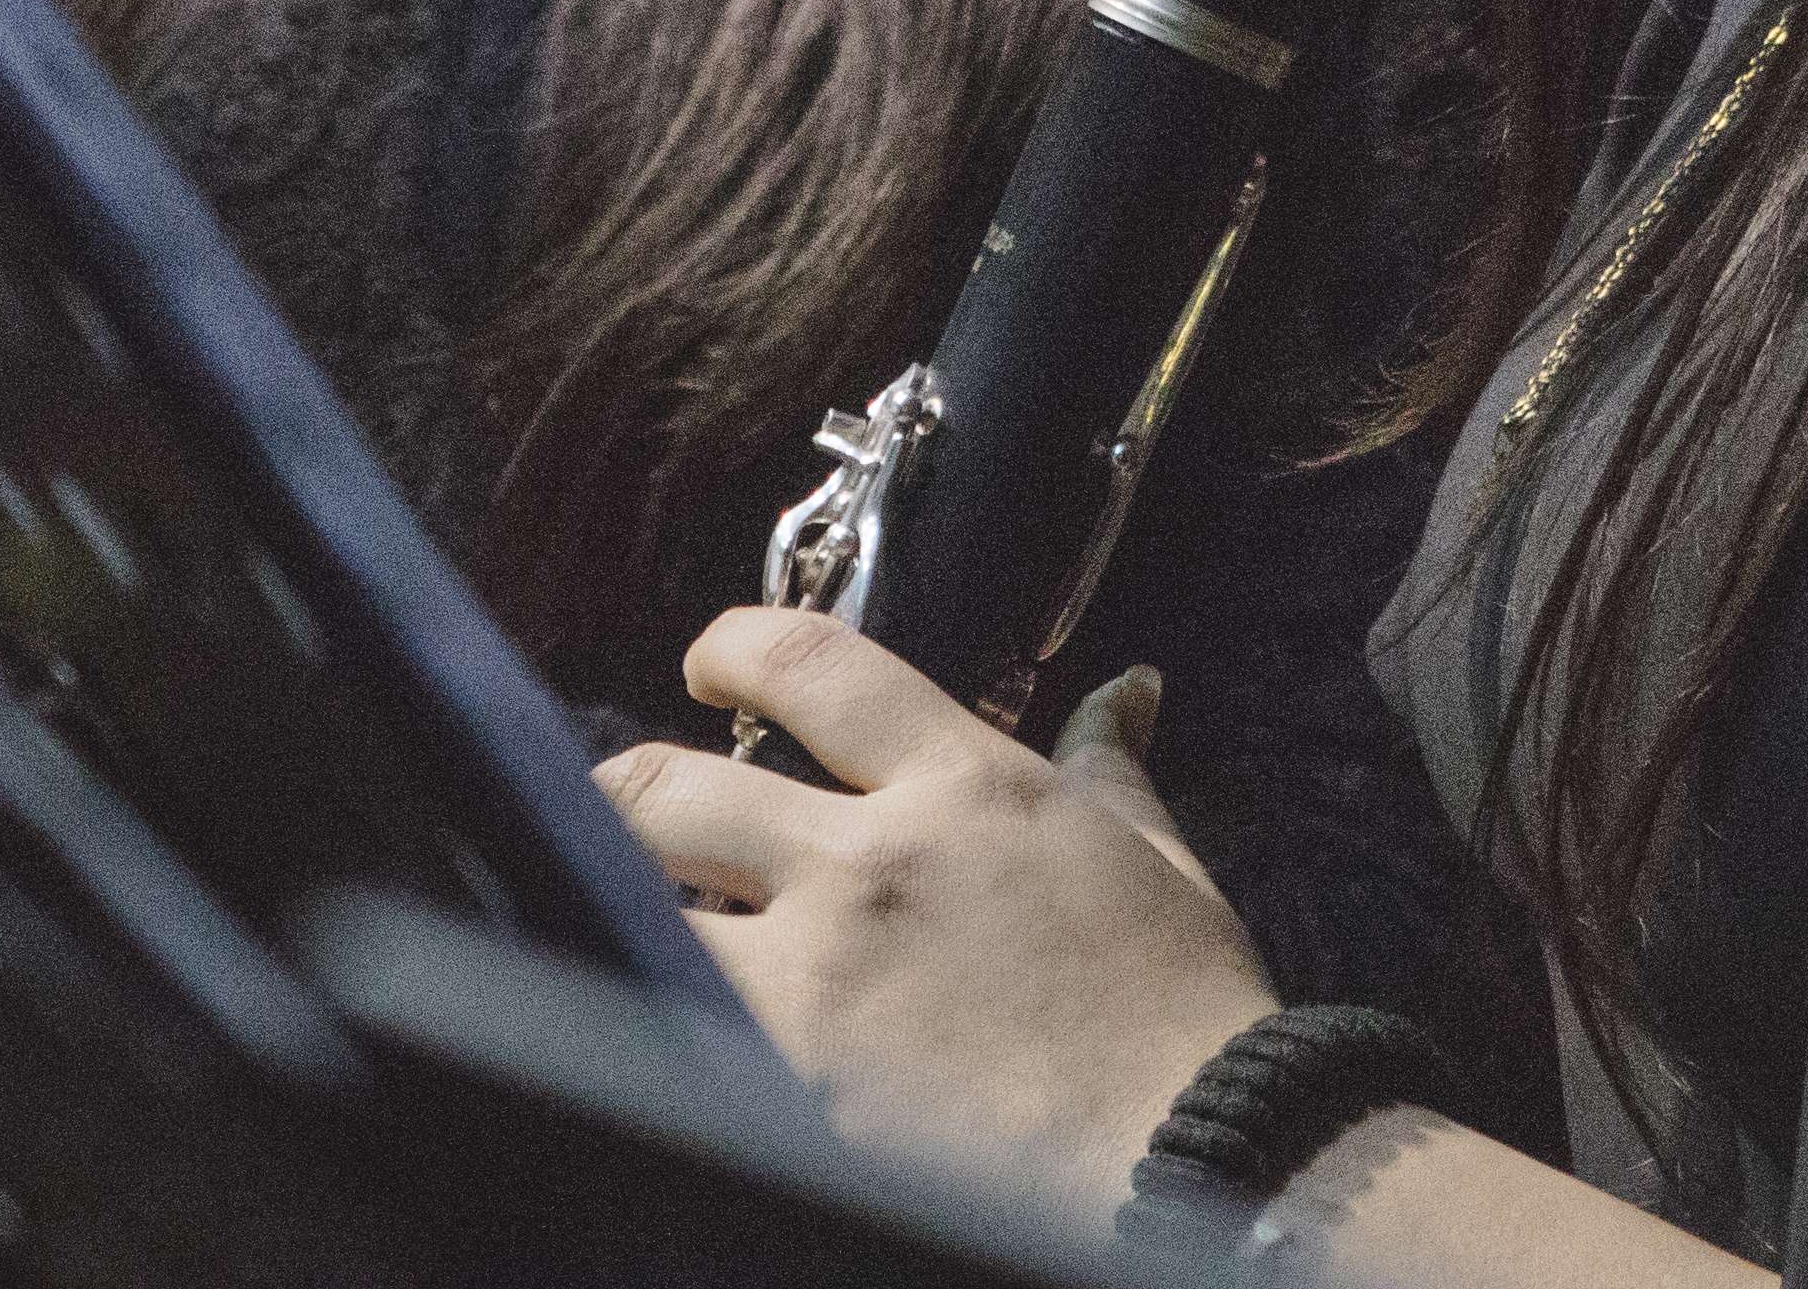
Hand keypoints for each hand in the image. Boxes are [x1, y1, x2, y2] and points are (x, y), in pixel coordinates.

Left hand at [603, 614, 1277, 1215]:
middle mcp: (871, 863)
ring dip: (620, 905)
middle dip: (623, 788)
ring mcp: (812, 978)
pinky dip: (651, 1008)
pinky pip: (668, 1018)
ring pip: (636, 904)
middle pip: (669, 787)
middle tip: (626, 807)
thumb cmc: (1182, 1017)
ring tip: (625, 919)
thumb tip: (1127, 688)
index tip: (711, 662)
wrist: (1187, 1161)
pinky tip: (661, 1019)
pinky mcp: (781, 1081)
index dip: (736, 646)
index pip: (812, 665)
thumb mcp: (1157, 862)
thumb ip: (1113, 766)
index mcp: (966, 788)